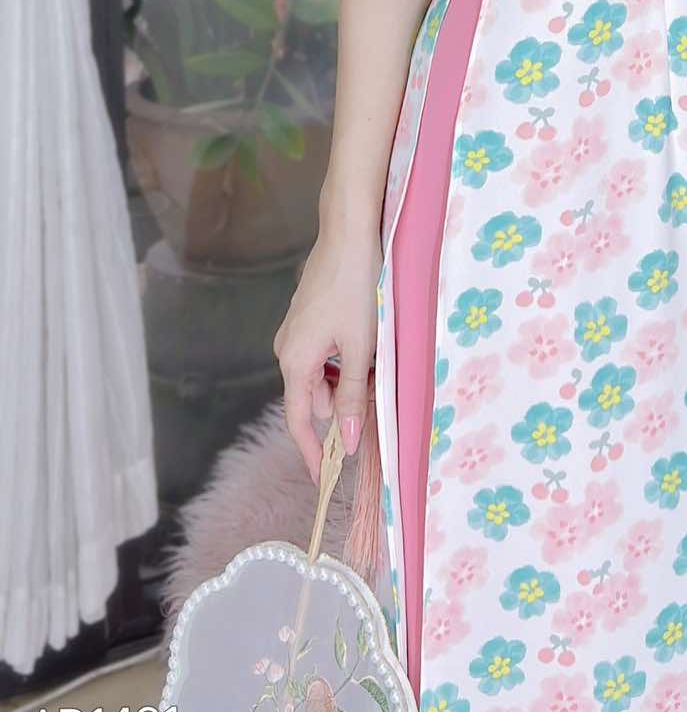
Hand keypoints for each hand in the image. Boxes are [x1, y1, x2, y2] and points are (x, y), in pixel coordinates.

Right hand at [273, 219, 381, 481]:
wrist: (349, 233)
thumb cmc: (357, 290)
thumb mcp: (360, 349)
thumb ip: (351, 397)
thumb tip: (345, 443)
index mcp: (294, 363)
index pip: (299, 421)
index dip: (312, 452)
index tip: (325, 478)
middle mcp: (286, 350)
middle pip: (313, 398)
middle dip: (341, 408)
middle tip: (375, 402)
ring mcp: (295, 332)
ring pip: (320, 375)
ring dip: (345, 381)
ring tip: (375, 365)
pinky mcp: (307, 317)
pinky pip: (323, 354)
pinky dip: (342, 360)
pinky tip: (365, 345)